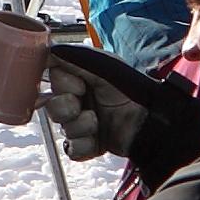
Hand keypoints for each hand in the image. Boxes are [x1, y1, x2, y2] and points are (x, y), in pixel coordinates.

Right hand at [35, 43, 183, 173]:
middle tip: (83, 103)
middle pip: (52, 107)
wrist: (150, 120)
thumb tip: (50, 50)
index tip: (78, 84)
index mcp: (79, 81)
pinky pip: (72, 149)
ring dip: (79, 125)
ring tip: (97, 121)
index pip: (52, 81)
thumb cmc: (131, 89)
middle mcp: (78, 102)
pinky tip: (98, 139)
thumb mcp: (104, 66)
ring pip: (62, 129)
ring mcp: (82, 125)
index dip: (62, 85)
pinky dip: (84, 145)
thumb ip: (75, 58)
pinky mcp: (88, 146)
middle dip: (67, 107)